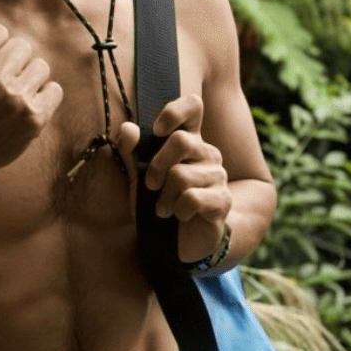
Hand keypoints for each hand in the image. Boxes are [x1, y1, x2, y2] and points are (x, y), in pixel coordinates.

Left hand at [117, 93, 230, 264]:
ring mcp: (218, 176)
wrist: (175, 244)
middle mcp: (207, 153)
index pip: (193, 106)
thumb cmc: (156, 202)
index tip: (156, 130)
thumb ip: (130, 152)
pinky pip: (191, 198)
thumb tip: (128, 128)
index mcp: (188, 140)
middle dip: (157, 166)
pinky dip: (177, 211)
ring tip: (163, 208)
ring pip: (181, 175)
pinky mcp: (222, 201)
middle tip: (151, 185)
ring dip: (165, 197)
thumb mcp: (136, 177)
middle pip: (181, 141)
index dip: (175, 111)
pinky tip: (179, 216)